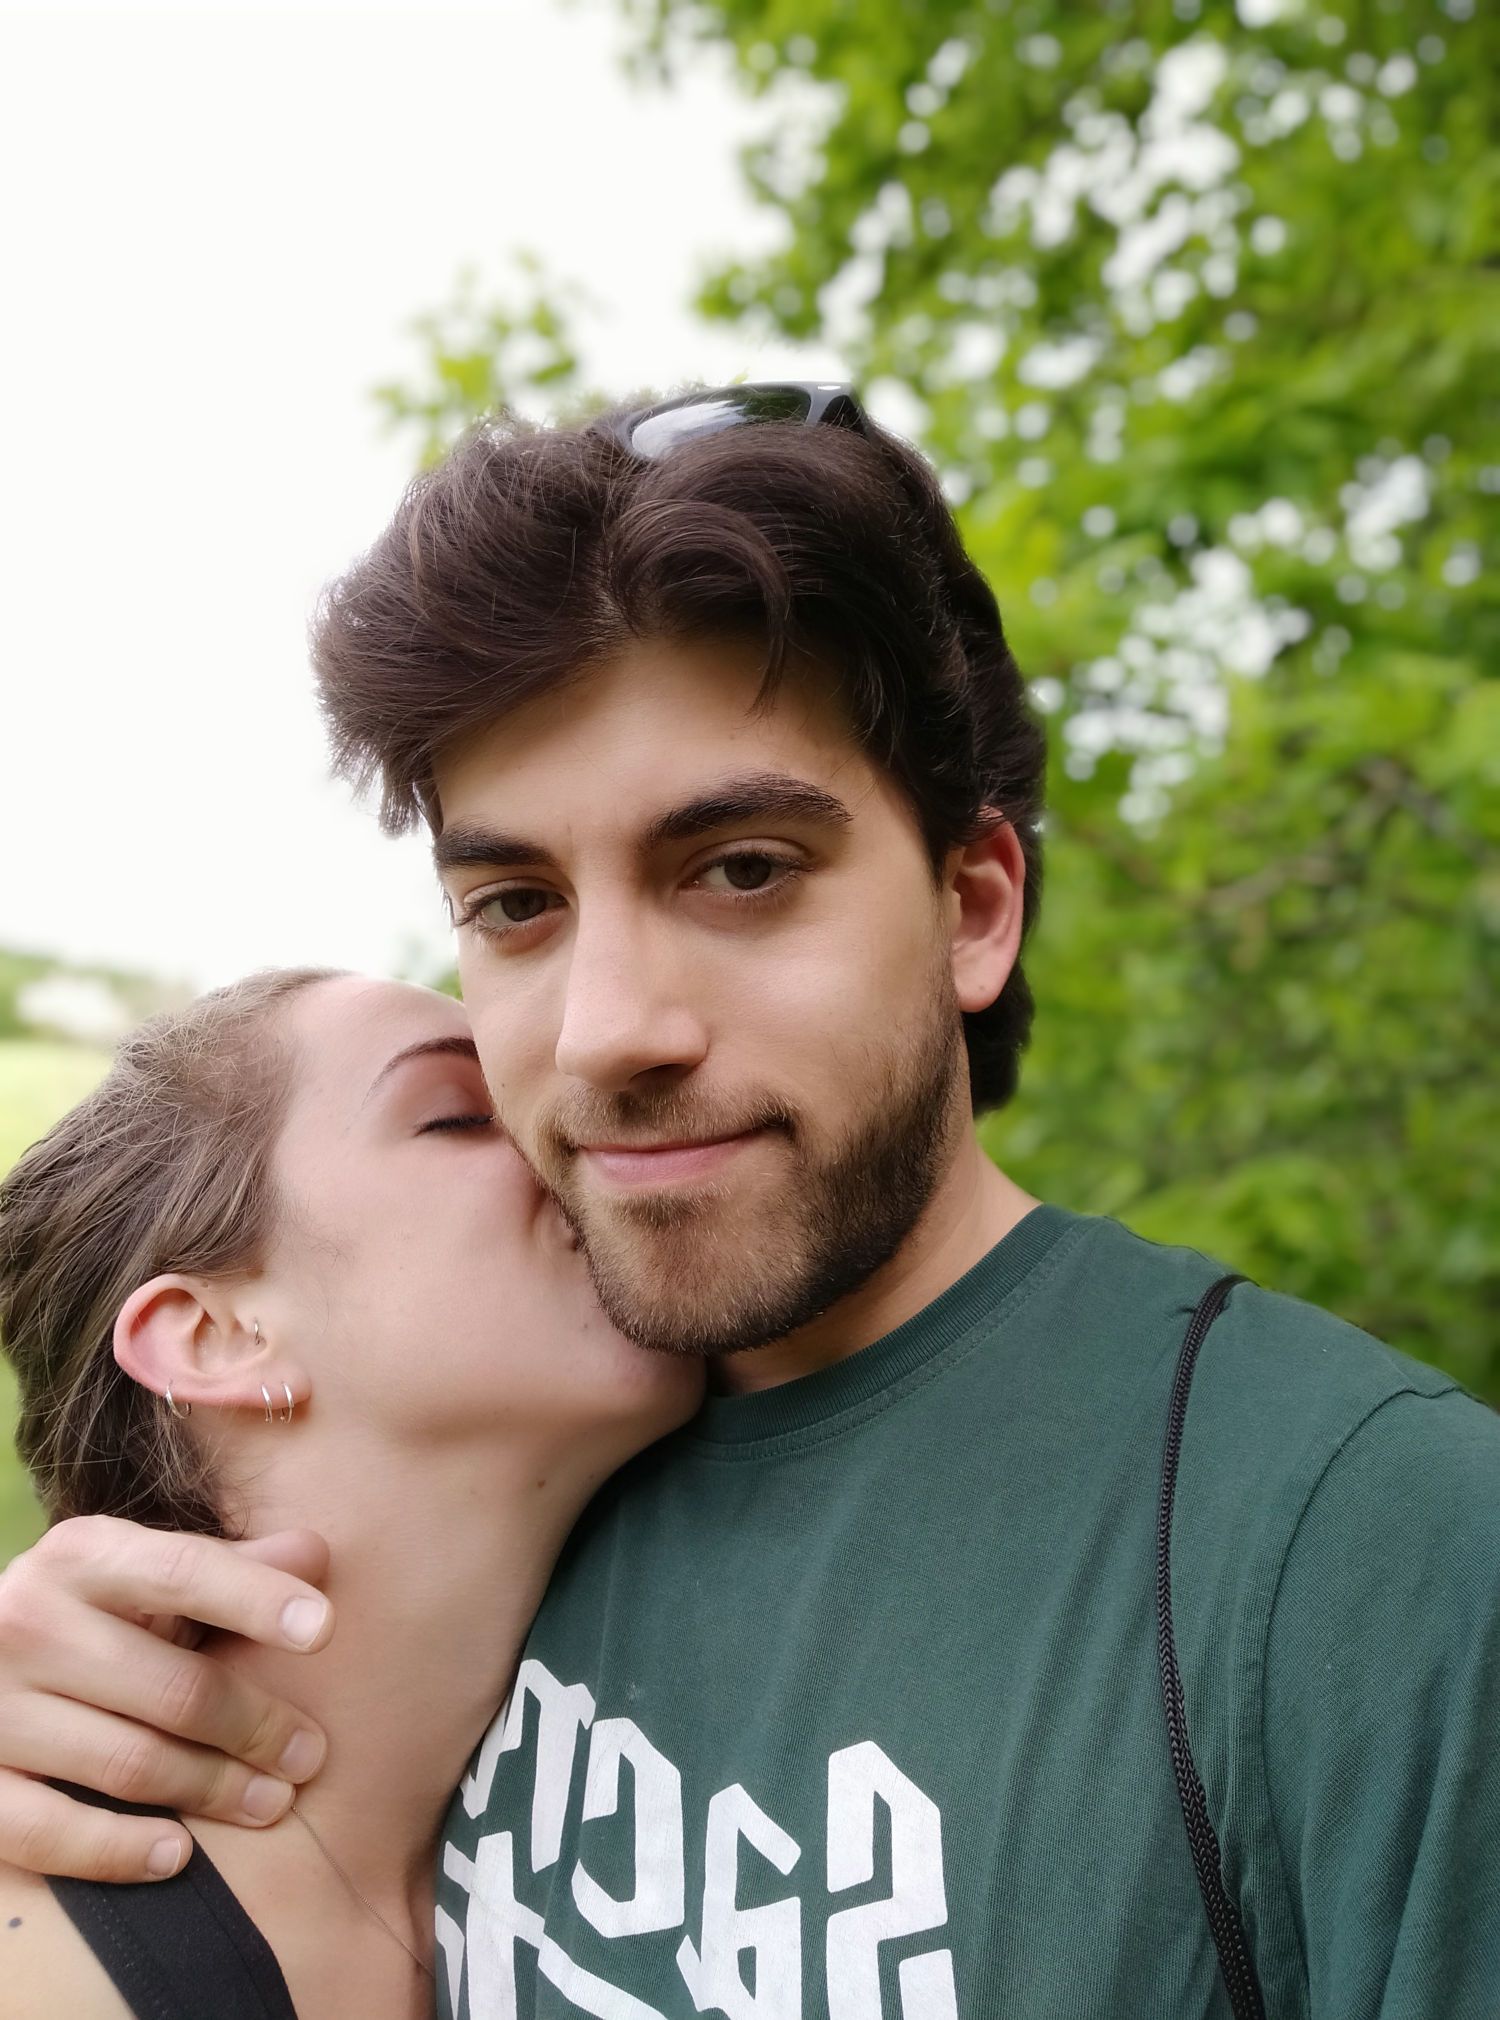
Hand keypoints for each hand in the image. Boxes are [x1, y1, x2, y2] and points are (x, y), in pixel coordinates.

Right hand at [0, 1515, 332, 1880]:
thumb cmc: (90, 1615)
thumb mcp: (146, 1575)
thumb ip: (230, 1566)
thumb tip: (319, 1552)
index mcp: (83, 1556)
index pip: (183, 1572)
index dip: (256, 1599)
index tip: (324, 1629)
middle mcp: (29, 1621)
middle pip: (172, 1687)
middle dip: (255, 1726)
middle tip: (309, 1756)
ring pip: (127, 1763)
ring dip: (211, 1790)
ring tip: (271, 1803)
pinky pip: (47, 1831)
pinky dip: (117, 1850)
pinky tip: (178, 1854)